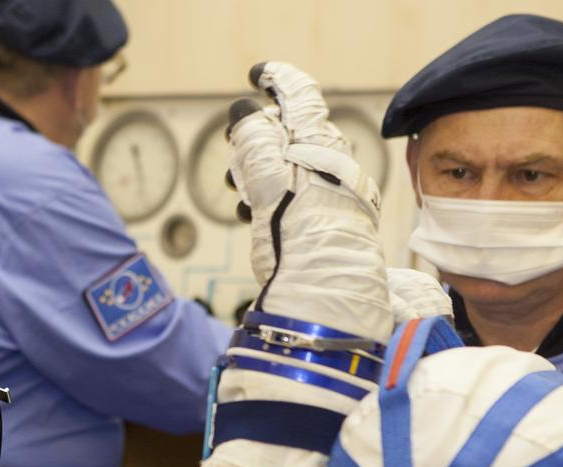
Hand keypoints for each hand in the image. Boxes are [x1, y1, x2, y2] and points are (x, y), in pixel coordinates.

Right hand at [225, 61, 392, 340]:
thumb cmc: (300, 235)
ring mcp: (327, 196)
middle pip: (290, 135)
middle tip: (233, 141)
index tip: (257, 75)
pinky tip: (248, 213)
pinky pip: (290, 198)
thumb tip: (245, 113)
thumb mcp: (269, 181)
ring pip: (286, 168)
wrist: (325, 294)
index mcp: (320, 146)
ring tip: (234, 187)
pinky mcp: (320, 224)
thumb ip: (255, 141)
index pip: (300, 98)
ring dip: (255, 170)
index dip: (278, 81)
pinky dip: (267, 198)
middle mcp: (329, 166)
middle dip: (257, 136)